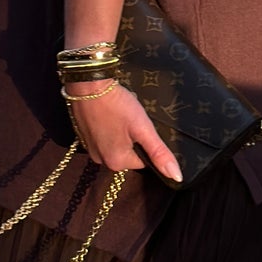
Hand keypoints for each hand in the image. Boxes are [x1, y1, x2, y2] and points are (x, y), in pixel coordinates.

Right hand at [64, 81, 181, 183]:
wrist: (87, 84)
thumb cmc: (116, 105)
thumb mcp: (143, 128)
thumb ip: (159, 153)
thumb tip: (176, 177)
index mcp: (117, 163)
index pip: (144, 161)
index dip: (146, 142)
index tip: (141, 126)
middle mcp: (101, 161)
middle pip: (130, 153)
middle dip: (134, 137)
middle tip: (130, 119)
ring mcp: (91, 149)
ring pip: (118, 144)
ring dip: (122, 132)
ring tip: (120, 115)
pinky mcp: (84, 137)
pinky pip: (106, 137)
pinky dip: (110, 127)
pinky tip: (110, 114)